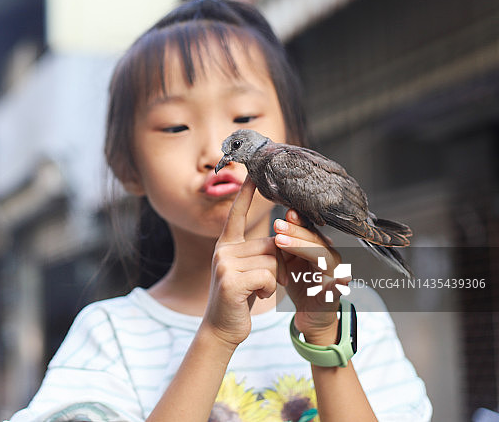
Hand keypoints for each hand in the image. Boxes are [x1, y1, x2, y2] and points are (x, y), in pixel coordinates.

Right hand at [203, 177, 279, 346]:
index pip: (236, 214)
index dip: (245, 194)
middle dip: (279, 264)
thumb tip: (281, 237)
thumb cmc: (240, 298)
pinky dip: (269, 288)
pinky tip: (255, 296)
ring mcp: (224, 263)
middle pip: (270, 244)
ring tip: (257, 291)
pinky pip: (267, 275)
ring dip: (274, 279)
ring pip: (272, 260)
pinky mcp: (230, 280)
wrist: (222, 328)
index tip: (251, 173)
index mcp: (226, 245)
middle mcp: (222, 250)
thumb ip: (259, 252)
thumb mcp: (249, 271)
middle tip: (270, 283)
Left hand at [274, 209, 350, 343]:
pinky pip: (336, 285)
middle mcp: (330, 257)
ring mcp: (335, 274)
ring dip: (301, 247)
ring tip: (280, 241)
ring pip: (322, 255)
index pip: (310, 230)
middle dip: (295, 231)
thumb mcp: (288, 261)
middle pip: (315, 239)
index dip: (299, 221)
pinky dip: (334, 281)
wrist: (311, 314)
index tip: (285, 213)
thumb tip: (277, 223)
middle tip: (278, 225)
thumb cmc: (301, 284)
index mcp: (319, 247)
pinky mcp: (335, 293)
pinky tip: (330, 276)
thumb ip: (284, 244)